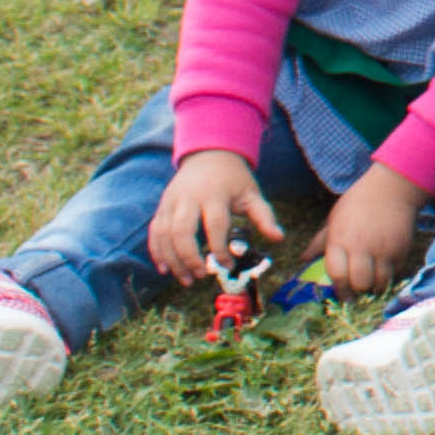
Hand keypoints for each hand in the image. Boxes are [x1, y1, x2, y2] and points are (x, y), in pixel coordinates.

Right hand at [147, 147, 285, 285]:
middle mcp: (189, 198)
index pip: (216, 224)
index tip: (228, 266)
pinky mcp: (162, 206)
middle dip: (189, 257)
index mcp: (215, 194)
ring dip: (172, 260)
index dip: (220, 248)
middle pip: (182, 231)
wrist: (209, 155)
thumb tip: (279, 239)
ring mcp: (172, 202)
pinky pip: (155, 231)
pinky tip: (165, 269)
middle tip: (201, 277)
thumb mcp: (251, 193)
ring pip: (164, 234)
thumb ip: (264, 216)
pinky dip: (157, 251)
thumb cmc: (233, 180)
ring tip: (186, 279)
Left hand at [313, 166, 428, 294]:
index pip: (337, 275)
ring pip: (380, 283)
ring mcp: (384, 249)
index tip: (342, 295)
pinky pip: (396, 272)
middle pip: (360, 283)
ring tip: (373, 282)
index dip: (340, 290)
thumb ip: (320, 242)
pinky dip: (390, 275)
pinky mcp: (402, 249)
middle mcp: (362, 247)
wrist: (392, 188)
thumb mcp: (334, 218)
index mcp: (341, 240)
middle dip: (358, 290)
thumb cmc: (358, 202)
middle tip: (358, 289)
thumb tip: (303, 260)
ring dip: (375, 286)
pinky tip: (385, 268)